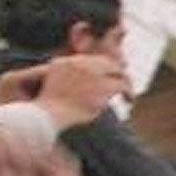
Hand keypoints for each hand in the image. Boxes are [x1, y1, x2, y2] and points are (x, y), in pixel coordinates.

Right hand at [0, 54, 129, 129]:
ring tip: (128, 96)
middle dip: (116, 73)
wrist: (46, 116)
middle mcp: (80, 63)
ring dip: (125, 83)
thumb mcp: (52, 89)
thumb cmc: (46, 110)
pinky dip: (128, 93)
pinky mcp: (102, 86)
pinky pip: (122, 85)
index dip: (103, 69)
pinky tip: (129, 100)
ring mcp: (92, 73)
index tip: (109, 78)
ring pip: (118, 72)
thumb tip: (80, 88)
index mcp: (65, 62)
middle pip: (107, 62)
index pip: (91, 60)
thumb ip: (66, 82)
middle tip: (123, 85)